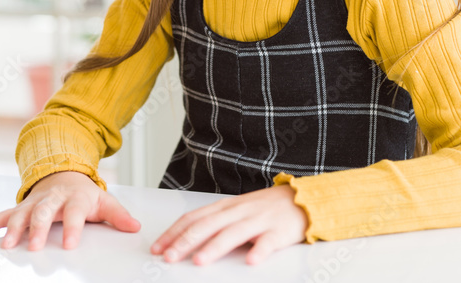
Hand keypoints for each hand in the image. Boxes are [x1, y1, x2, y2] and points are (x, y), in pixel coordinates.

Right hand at [0, 170, 140, 250]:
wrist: (63, 173)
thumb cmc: (83, 193)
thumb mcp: (103, 201)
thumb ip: (118, 215)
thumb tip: (135, 227)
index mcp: (74, 198)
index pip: (75, 213)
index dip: (73, 228)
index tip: (70, 245)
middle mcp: (51, 199)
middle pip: (44, 213)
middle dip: (38, 229)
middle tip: (34, 247)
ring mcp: (33, 202)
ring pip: (21, 214)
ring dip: (12, 229)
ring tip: (6, 245)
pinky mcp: (19, 207)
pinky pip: (2, 215)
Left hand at [150, 184, 307, 265]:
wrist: (302, 199)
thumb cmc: (265, 209)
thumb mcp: (236, 211)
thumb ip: (214, 223)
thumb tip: (185, 239)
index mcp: (225, 207)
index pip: (193, 218)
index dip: (173, 232)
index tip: (157, 248)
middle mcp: (239, 212)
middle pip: (208, 225)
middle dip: (186, 242)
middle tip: (169, 257)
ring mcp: (259, 220)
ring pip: (234, 233)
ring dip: (215, 247)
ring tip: (200, 261)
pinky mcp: (279, 231)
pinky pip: (269, 242)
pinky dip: (259, 251)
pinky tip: (251, 261)